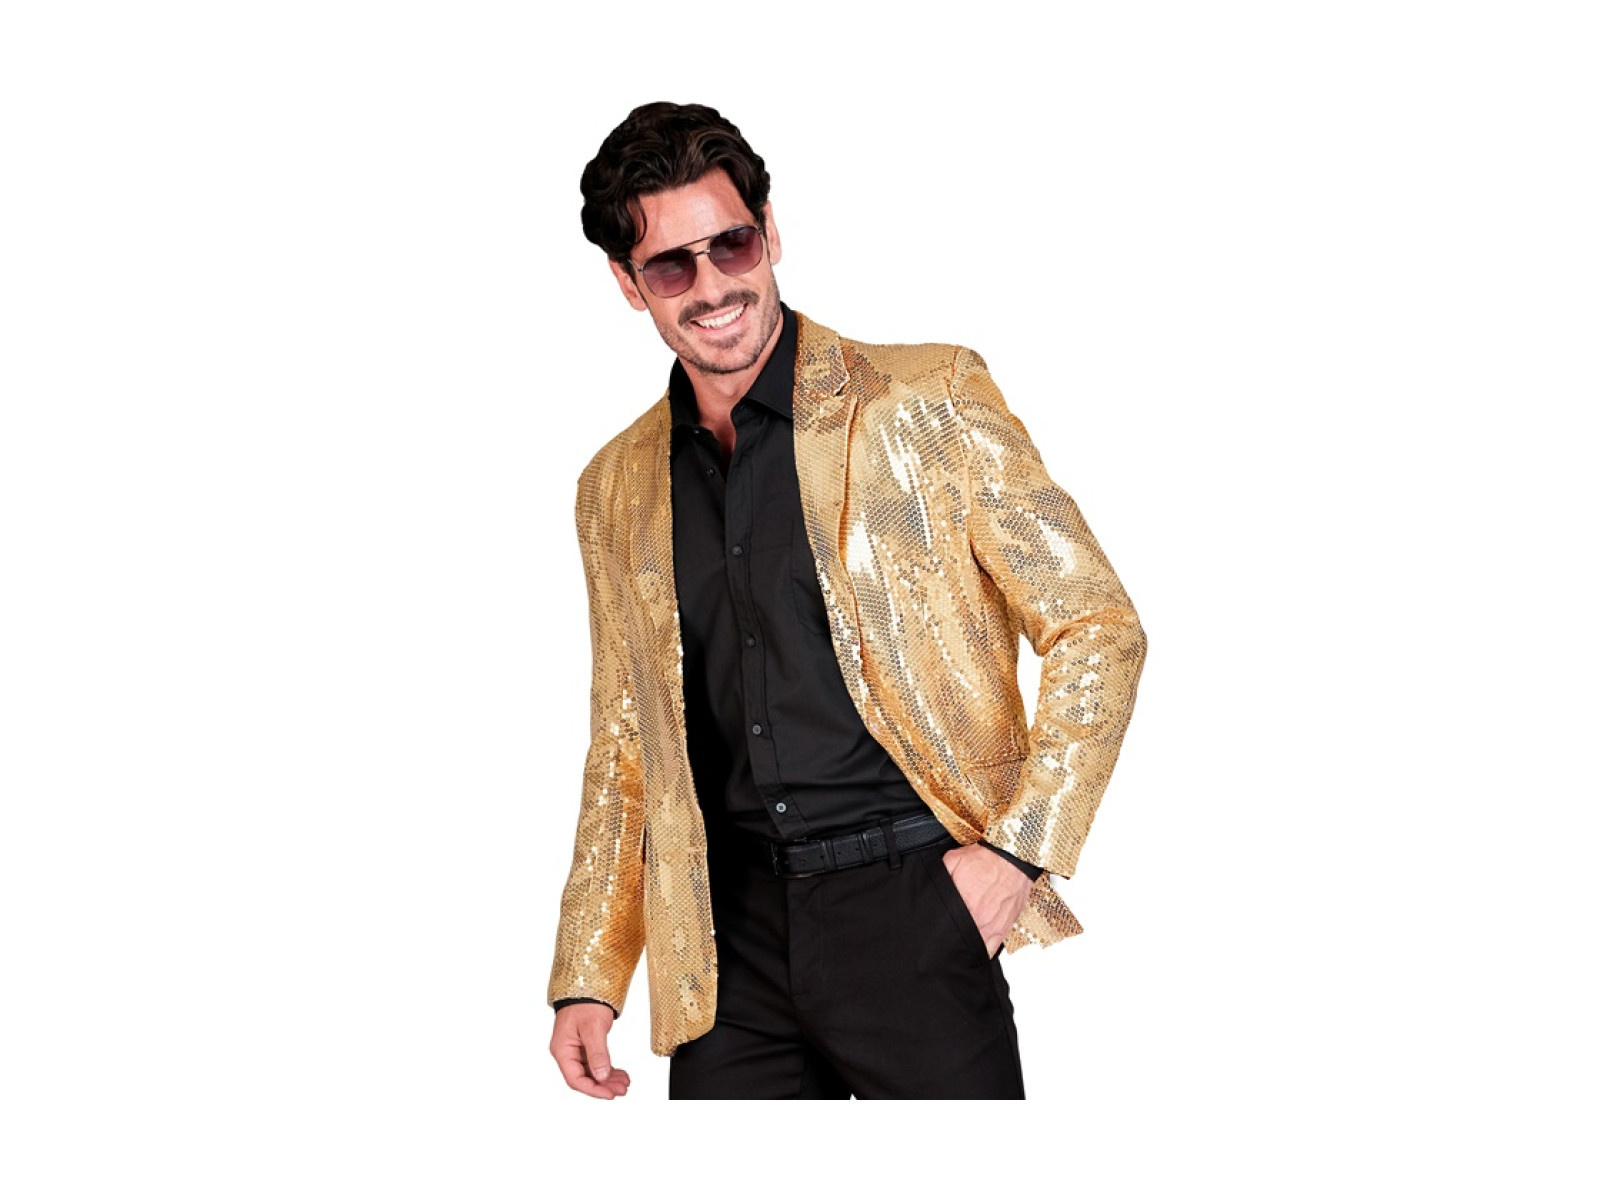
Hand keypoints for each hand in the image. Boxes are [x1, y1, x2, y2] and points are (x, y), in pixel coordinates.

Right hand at [550, 1004, 630, 1098]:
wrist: (588, 987)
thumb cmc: (586, 1003)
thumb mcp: (593, 1028)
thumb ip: (597, 1053)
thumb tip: (601, 1076)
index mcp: (562, 1050)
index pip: (575, 1079)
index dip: (593, 1090)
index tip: (609, 1095)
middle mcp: (567, 1052)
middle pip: (584, 1078)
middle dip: (603, 1086)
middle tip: (622, 1090)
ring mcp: (576, 1050)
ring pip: (592, 1072)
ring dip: (608, 1079)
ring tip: (624, 1083)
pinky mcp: (585, 1046)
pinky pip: (596, 1063)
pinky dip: (608, 1070)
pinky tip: (620, 1074)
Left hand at [940, 843, 1034, 957]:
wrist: (1012, 858)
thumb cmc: (985, 859)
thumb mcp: (953, 860)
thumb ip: (939, 877)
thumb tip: (927, 891)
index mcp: (964, 903)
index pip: (943, 926)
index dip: (935, 929)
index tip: (930, 930)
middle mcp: (978, 919)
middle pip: (956, 939)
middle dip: (947, 938)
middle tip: (940, 936)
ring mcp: (991, 927)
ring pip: (971, 949)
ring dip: (962, 946)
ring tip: (953, 943)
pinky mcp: (1002, 930)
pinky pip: (989, 951)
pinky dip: (979, 952)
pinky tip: (970, 949)